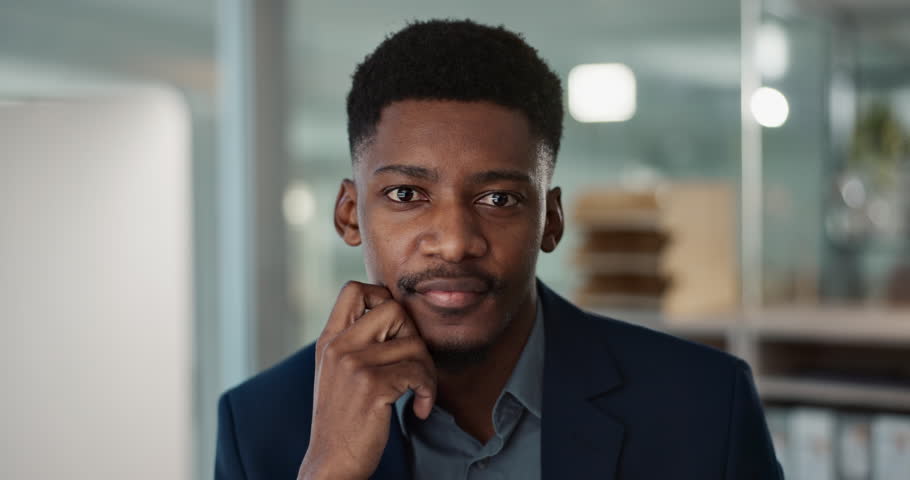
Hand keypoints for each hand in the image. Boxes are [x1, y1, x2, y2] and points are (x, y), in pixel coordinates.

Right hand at [297, 281, 436, 479]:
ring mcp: (353, 364)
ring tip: (419, 393)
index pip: (354, 289)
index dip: (383, 298)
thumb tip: (395, 314)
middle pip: (394, 308)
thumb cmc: (343, 421)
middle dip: (414, 336)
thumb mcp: (337, 373)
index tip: (395, 330)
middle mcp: (338, 346)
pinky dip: (428, 392)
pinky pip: (418, 372)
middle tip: (413, 365)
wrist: (331, 464)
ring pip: (413, 343)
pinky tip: (420, 409)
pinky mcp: (372, 385)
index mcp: (329, 340)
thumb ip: (355, 343)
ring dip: (427, 372)